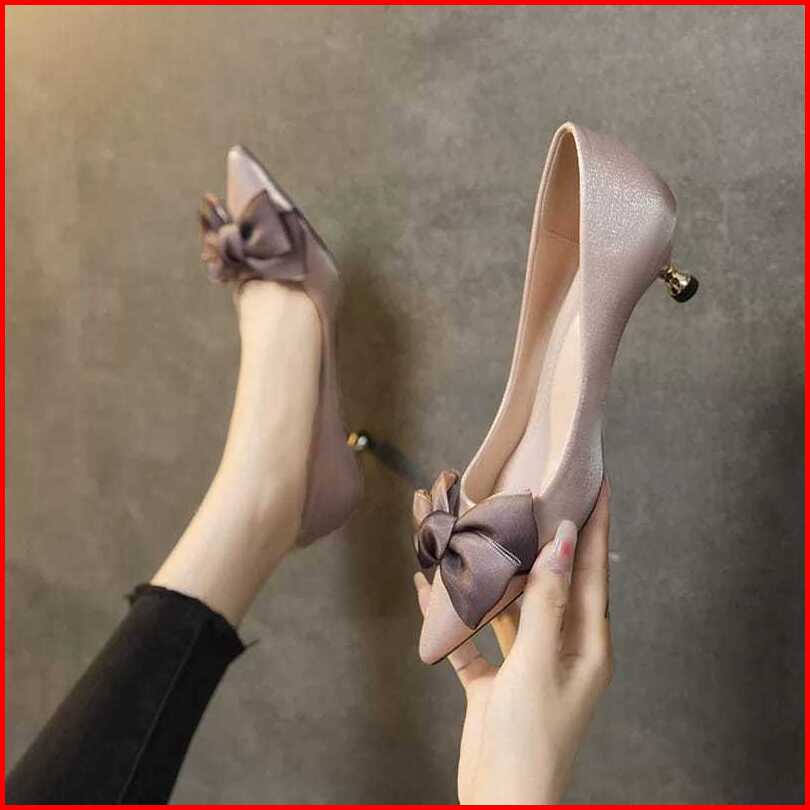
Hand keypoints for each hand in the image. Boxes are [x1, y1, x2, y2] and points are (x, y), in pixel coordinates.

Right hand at [414, 483, 611, 804]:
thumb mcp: (539, 666)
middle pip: (546, 580)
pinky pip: (472, 636)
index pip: (594, 571)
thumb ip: (546, 602)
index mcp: (586, 645)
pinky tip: (429, 584)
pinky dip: (454, 613)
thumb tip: (564, 541)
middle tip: (526, 493)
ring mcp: (524, 665)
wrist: (501, 807)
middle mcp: (558, 648)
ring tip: (468, 529)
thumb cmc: (531, 742)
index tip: (599, 483)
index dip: (596, 526)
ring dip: (485, 573)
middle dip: (533, 538)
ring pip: (504, 605)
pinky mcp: (492, 682)